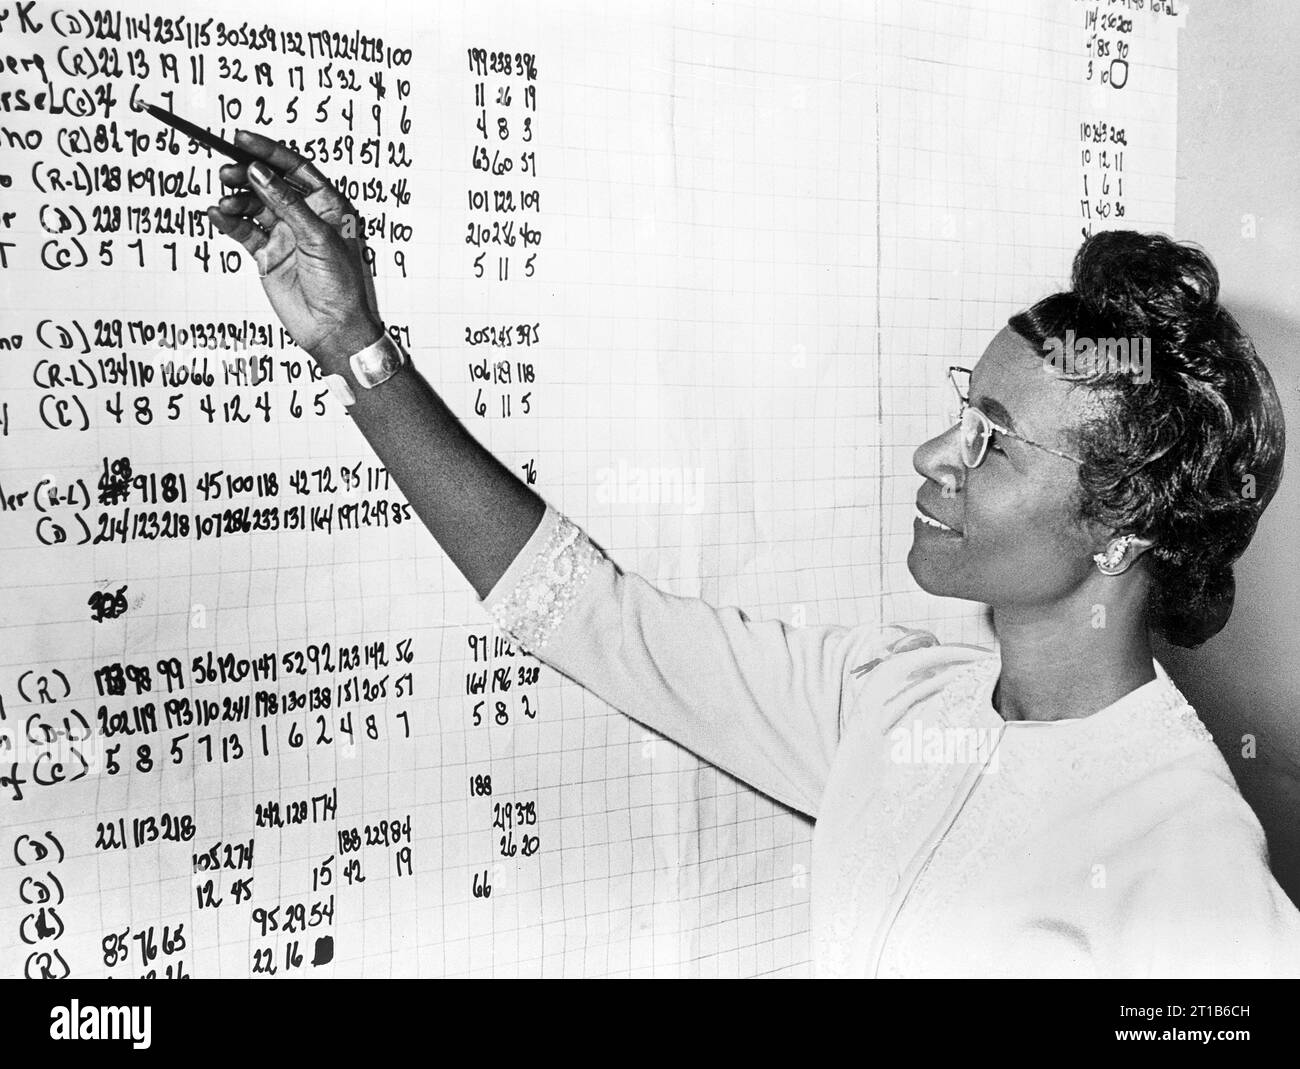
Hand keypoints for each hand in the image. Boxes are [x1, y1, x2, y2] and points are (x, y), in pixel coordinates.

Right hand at [206, 130, 383, 362]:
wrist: (332, 327)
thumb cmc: (340, 285)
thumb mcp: (318, 237)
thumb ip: (287, 204)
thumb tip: (259, 172)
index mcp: (327, 205)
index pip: (295, 168)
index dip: (269, 152)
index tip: (241, 137)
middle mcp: (304, 215)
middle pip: (269, 183)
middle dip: (246, 175)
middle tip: (227, 172)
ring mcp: (284, 233)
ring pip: (253, 205)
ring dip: (236, 200)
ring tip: (225, 203)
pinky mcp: (267, 253)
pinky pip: (244, 230)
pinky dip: (229, 221)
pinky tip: (218, 214)